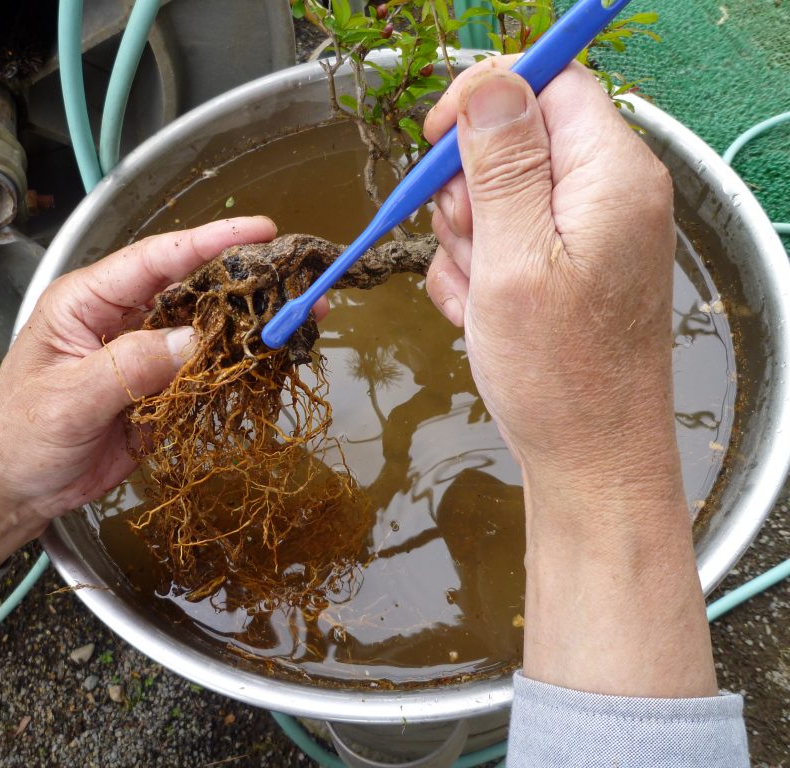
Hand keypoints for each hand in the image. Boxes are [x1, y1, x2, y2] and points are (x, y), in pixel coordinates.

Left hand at [0, 217, 278, 568]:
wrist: (11, 491)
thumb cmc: (20, 436)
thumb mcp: (70, 398)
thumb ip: (131, 366)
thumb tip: (196, 340)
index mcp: (89, 301)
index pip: (156, 259)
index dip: (210, 241)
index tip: (260, 230)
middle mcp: (122, 319)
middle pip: (192, 288)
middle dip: (244, 281)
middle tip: (299, 279)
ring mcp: (144, 355)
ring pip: (205, 329)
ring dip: (249, 326)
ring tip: (301, 317)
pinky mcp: (159, 391)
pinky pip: (204, 372)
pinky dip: (237, 367)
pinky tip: (271, 360)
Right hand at [423, 60, 715, 696]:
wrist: (589, 461)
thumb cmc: (559, 375)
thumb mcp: (514, 261)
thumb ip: (503, 164)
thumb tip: (491, 81)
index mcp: (610, 176)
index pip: (548, 84)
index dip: (485, 98)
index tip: (433, 139)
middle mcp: (607, 195)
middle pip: (514, 143)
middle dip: (469, 192)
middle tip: (469, 246)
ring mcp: (585, 234)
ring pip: (496, 199)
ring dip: (466, 244)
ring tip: (480, 299)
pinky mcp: (565, 268)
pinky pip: (501, 245)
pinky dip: (477, 276)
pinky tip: (482, 318)